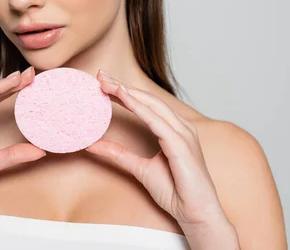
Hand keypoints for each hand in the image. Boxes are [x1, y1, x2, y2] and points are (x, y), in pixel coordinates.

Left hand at [85, 70, 227, 230]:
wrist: (196, 214)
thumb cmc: (176, 191)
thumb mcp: (139, 169)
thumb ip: (119, 155)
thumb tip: (93, 145)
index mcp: (174, 130)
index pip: (146, 104)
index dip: (125, 91)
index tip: (104, 82)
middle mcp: (181, 127)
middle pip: (148, 99)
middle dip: (123, 86)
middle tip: (100, 75)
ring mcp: (183, 134)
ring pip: (152, 105)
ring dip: (129, 93)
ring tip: (107, 84)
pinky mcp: (181, 145)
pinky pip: (157, 122)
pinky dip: (140, 109)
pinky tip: (124, 99)